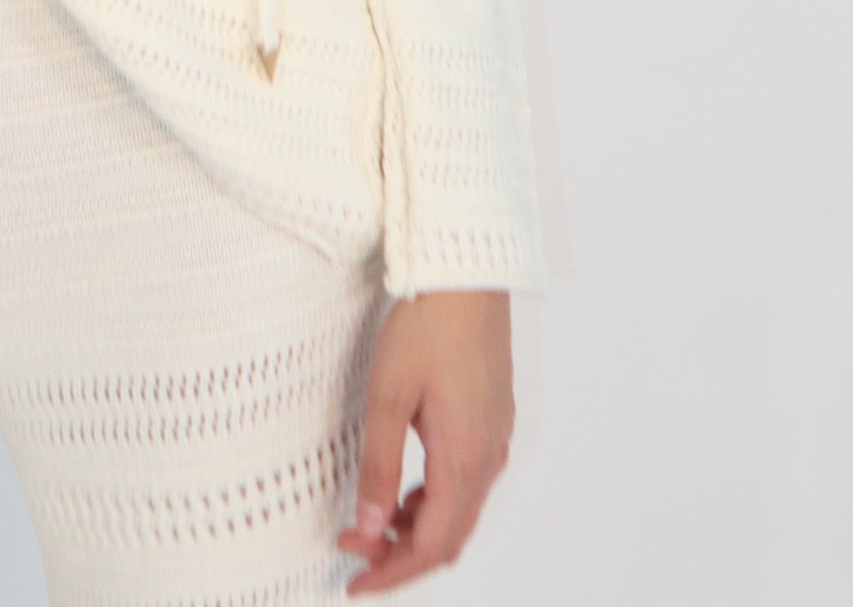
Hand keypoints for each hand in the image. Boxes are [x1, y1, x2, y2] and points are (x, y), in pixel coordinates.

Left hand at [336, 289, 513, 590]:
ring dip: (418, 530)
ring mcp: (496, 441)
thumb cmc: (427, 327)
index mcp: (463, 459)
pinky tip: (405, 490)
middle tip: (356, 556)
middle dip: (402, 557)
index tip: (356, 583)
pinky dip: (435, 503)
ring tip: (372, 523)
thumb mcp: (388, 396)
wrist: (467, 276)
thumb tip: (370, 528)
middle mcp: (489, 459)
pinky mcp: (494, 423)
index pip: (431, 545)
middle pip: (450, 538)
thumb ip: (380, 466)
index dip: (392, 572)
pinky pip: (467, 485)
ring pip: (460, 513)